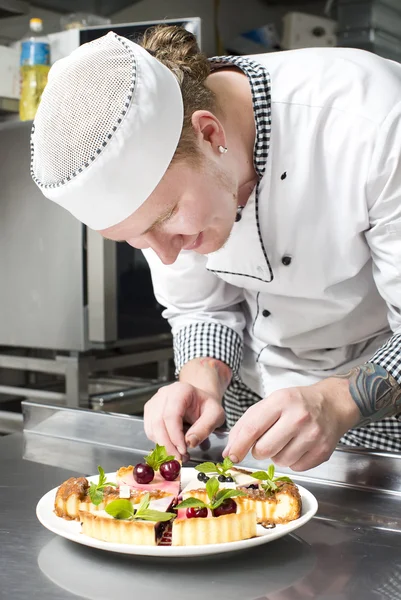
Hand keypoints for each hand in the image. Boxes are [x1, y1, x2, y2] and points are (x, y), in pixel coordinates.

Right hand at [144, 382, 225, 459]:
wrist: (200, 400)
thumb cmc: (207, 406)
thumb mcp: (215, 415)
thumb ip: (205, 427)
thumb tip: (190, 442)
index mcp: (181, 391)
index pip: (171, 415)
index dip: (175, 436)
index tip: (183, 450)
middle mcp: (164, 394)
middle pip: (157, 422)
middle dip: (167, 445)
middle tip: (178, 458)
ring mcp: (154, 402)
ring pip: (151, 428)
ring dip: (163, 446)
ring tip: (178, 454)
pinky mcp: (150, 412)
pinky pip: (150, 431)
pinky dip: (159, 443)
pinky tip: (172, 447)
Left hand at [223, 378, 359, 470]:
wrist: (332, 404)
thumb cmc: (297, 403)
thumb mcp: (271, 402)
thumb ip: (248, 423)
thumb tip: (230, 449)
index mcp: (281, 401)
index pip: (252, 428)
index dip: (238, 445)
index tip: (230, 455)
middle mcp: (298, 417)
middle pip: (264, 450)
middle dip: (259, 450)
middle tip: (266, 441)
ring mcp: (313, 435)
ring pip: (280, 461)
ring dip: (277, 455)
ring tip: (286, 440)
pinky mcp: (323, 451)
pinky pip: (296, 468)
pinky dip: (293, 461)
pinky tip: (298, 446)